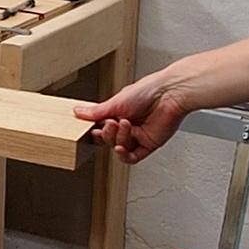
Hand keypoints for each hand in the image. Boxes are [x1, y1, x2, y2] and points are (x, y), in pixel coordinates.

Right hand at [73, 67, 193, 164]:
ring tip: (124, 125)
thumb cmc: (148, 90)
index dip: (96, 130)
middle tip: (111, 123)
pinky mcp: (149, 144)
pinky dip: (124, 155)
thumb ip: (96, 112)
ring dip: (118, 139)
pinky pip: (133, 157)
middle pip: (109, 139)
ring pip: (119, 147)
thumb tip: (78, 112)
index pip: (102, 127)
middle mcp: (129, 125)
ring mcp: (139, 135)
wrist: (169, 94)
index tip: (91, 128)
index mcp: (120, 112)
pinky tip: (121, 148)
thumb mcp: (115, 102)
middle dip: (107, 133)